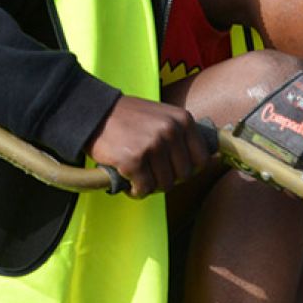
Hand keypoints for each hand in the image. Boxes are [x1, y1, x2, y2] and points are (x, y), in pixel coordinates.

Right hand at [85, 96, 211, 197]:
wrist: (94, 112)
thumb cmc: (128, 117)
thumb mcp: (163, 116)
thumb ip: (181, 134)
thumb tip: (207, 159)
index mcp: (182, 120)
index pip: (202, 159)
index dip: (188, 169)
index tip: (174, 170)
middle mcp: (171, 131)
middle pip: (183, 175)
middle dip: (167, 178)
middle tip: (151, 174)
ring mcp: (153, 146)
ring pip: (164, 185)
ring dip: (151, 186)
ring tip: (138, 177)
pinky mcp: (134, 160)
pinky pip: (144, 188)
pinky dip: (136, 191)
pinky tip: (129, 181)